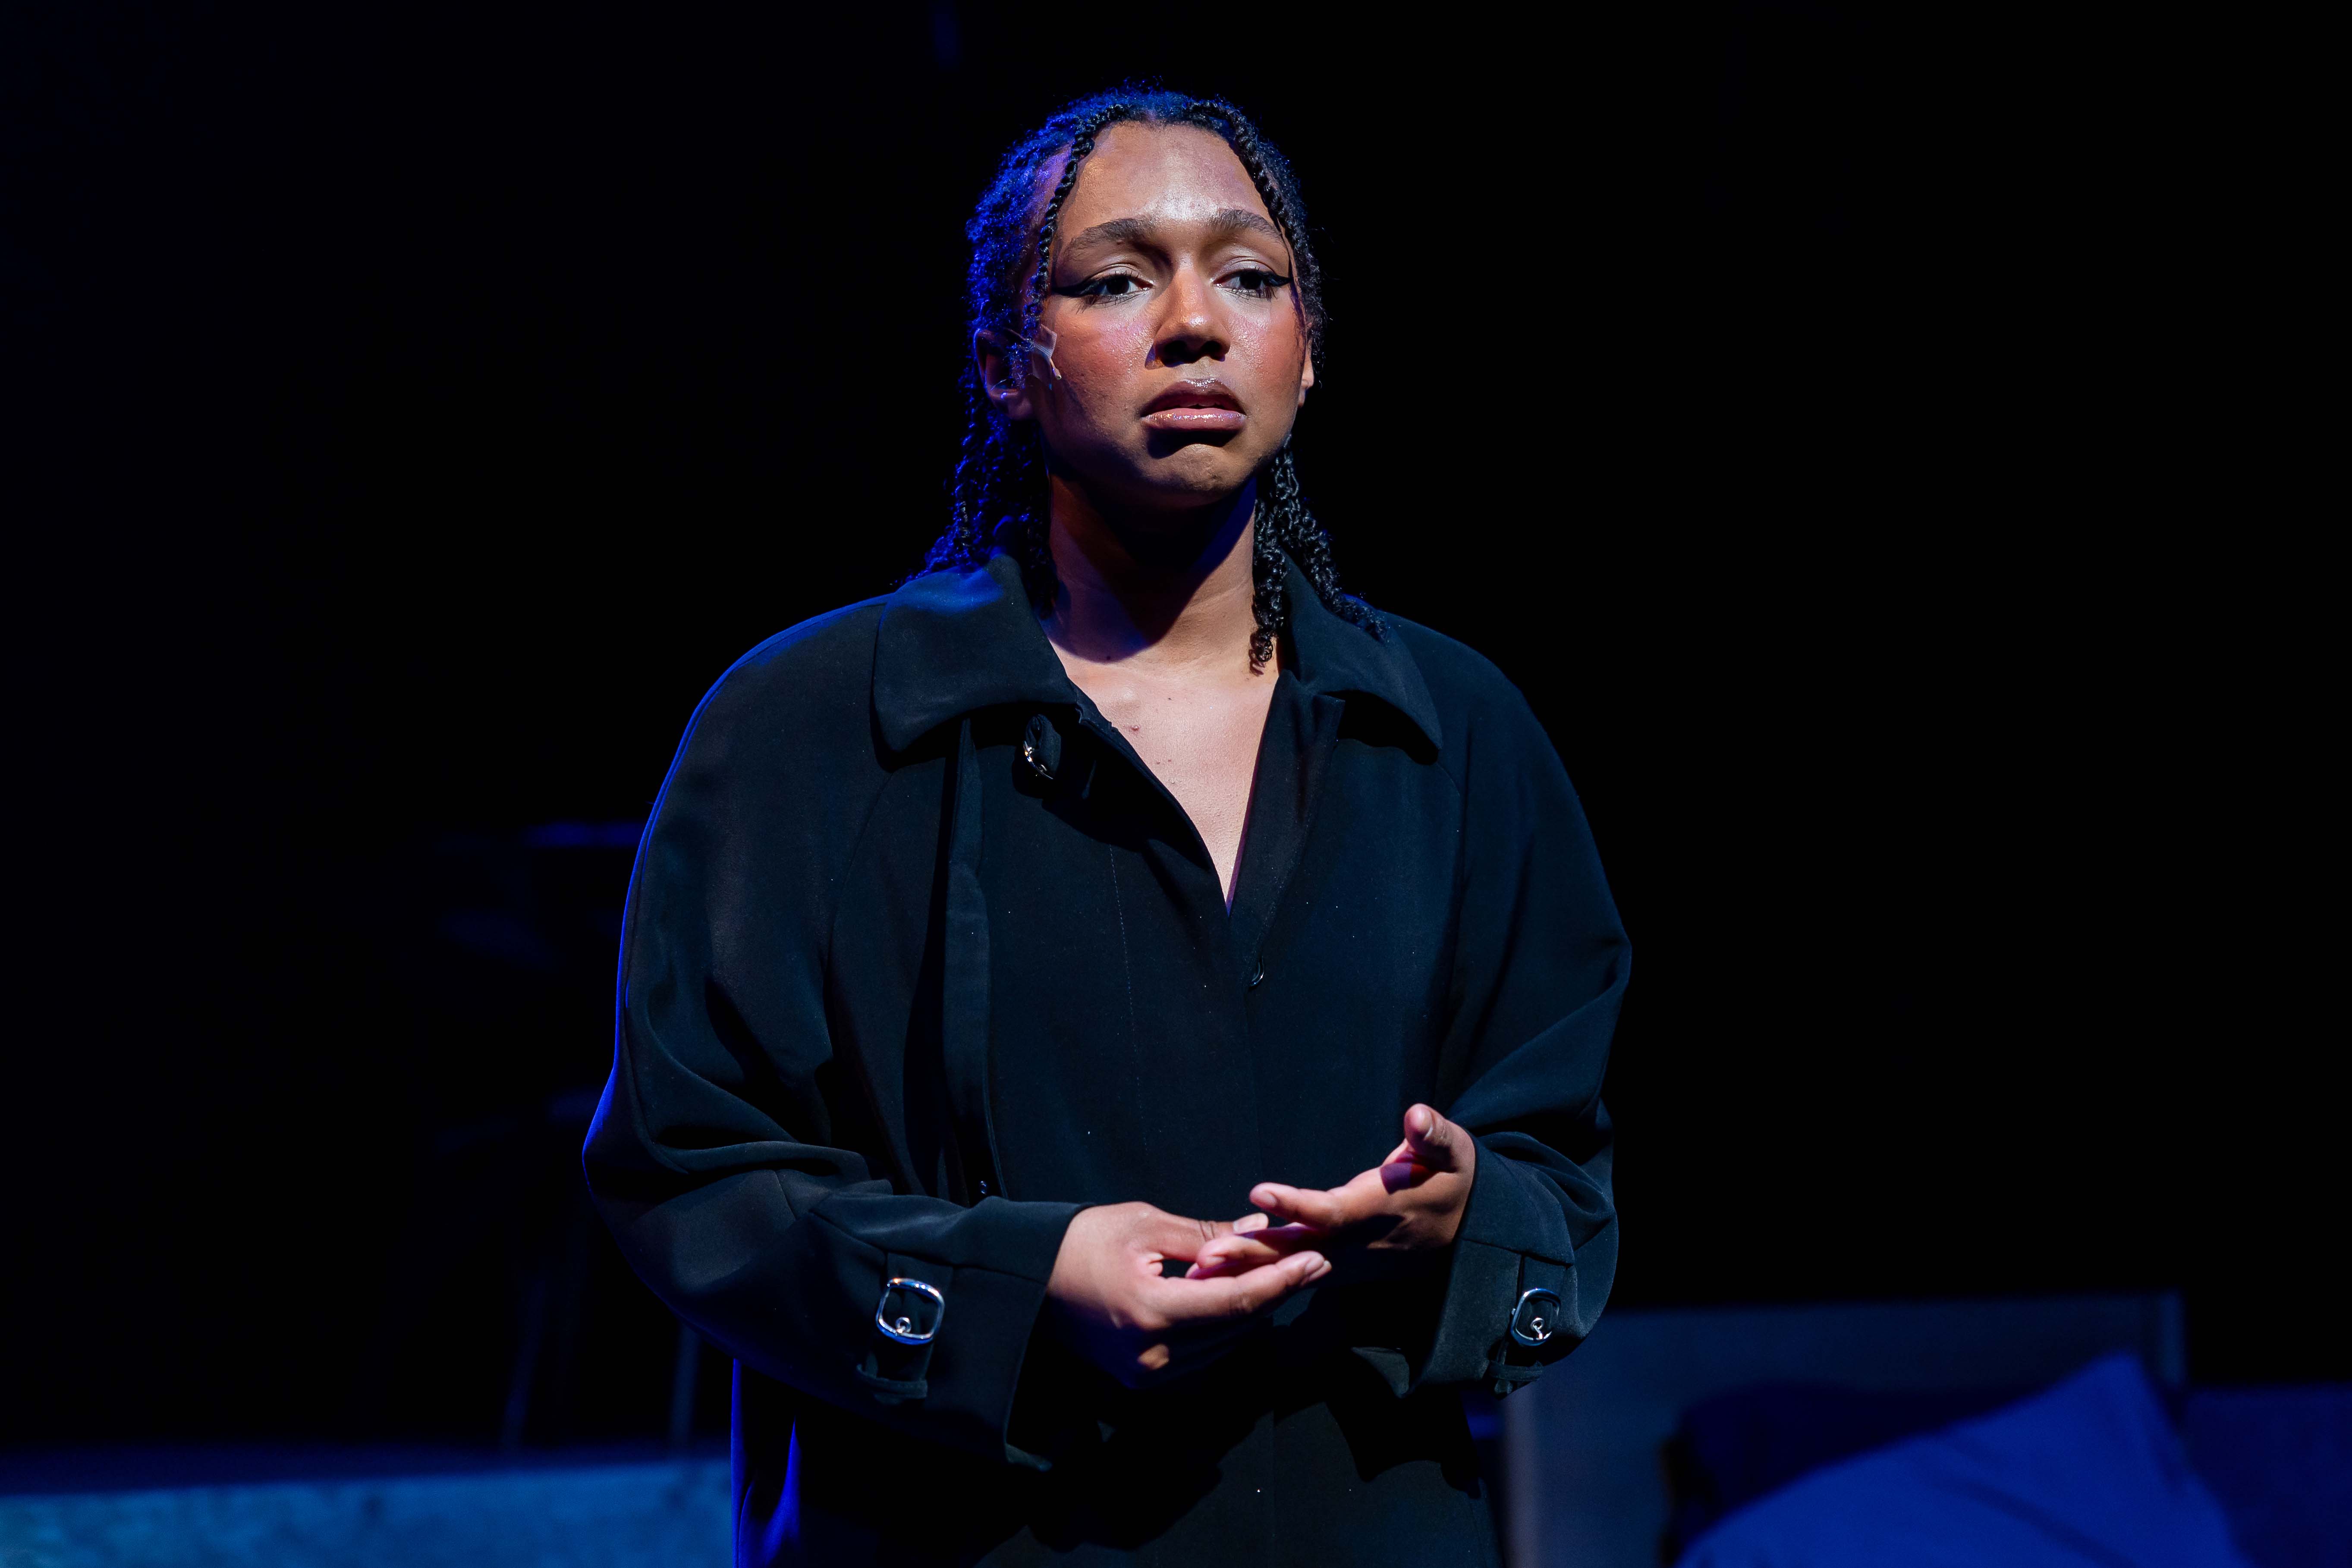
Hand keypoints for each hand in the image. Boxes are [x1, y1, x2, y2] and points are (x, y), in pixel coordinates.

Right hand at [1045, 1201, 1330, 1386]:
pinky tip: (1239, 1299)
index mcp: (1152, 1313)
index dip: (1283, 1282)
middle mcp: (1153, 1356)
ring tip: (1285, 1276)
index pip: (1236, 1304)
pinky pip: (1200, 1355)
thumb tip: (1261, 1230)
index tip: (1319, 1259)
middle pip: (1236, 1329)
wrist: (1026, 1281)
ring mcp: (1146, 1374)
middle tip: (1312, 1262)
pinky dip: (1222, 1328)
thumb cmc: (1081, 1242)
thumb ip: (1208, 1237)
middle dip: (1276, 1294)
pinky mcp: (1140, 1378)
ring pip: (1222, 1346)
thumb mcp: (1145, 1226)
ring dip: (1253, 1313)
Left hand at [1185, 1104, 1476, 1276]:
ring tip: (1197, 1272)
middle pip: (1299, 1250)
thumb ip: (1435, 1137)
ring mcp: (1348, 1261)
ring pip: (1291, 1268)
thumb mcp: (1456, 1154)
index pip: (1332, 1212)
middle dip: (1253, 1255)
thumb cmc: (1454, 1181)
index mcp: (1379, 1210)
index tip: (1259, 1191)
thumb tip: (1418, 1117)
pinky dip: (1258, 1278)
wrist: (1469, 1231)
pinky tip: (1220, 1278)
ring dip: (1246, 1273)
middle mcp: (1358, 1243)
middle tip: (1205, 1258)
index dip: (1297, 1204)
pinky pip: (1294, 1274)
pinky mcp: (1339, 1266)